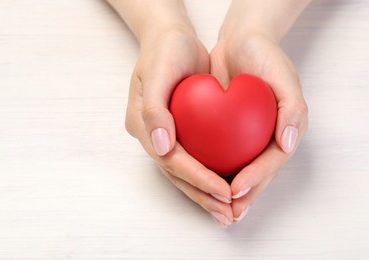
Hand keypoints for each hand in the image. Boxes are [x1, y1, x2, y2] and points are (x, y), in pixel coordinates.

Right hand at [125, 25, 234, 226]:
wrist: (171, 38)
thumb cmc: (165, 51)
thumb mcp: (158, 73)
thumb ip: (154, 111)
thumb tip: (161, 147)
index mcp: (141, 125)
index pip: (170, 161)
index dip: (197, 178)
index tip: (223, 191)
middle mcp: (152, 136)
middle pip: (177, 174)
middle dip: (202, 196)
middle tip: (228, 214)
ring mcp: (165, 135)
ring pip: (185, 173)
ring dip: (206, 194)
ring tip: (228, 211)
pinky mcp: (180, 132)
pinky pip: (195, 159)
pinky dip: (209, 176)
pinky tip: (227, 186)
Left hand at [210, 32, 308, 221]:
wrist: (240, 42)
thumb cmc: (265, 57)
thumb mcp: (284, 77)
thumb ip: (292, 110)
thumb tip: (289, 144)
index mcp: (283, 131)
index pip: (271, 162)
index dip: (256, 179)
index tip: (236, 190)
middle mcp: (264, 138)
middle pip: (255, 174)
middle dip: (241, 196)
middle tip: (226, 214)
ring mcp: (244, 137)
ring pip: (235, 170)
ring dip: (224, 191)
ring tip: (212, 209)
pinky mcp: (224, 131)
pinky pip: (217, 154)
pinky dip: (208, 168)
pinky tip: (196, 180)